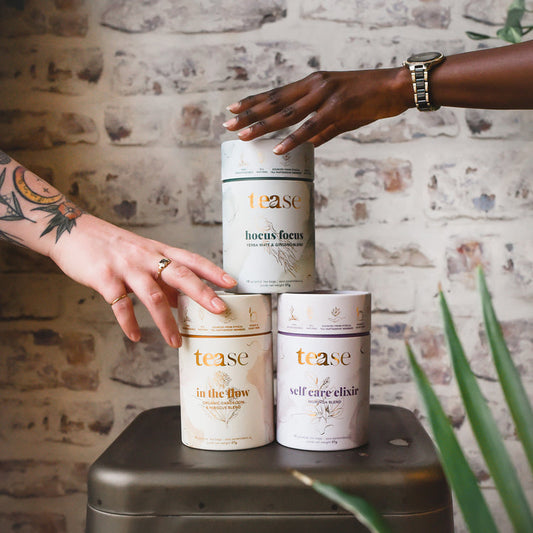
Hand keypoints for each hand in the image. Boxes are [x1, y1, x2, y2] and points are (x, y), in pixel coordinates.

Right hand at [49, 214, 235, 347]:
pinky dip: (129, 323)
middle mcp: (147, 258)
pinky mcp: (105, 278)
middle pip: (180, 274)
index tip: (232, 284)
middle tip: (220, 311)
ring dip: (166, 322)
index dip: (213, 271)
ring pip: (153, 296)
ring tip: (175, 342)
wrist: (74, 232)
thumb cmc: (114, 247)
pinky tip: (136, 337)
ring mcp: (127, 267)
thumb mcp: (144, 257)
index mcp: (159, 251)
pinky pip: (120, 305)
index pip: (192, 260)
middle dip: (202, 293)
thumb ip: (162, 278)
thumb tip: (184, 301)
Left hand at [224, 68, 411, 153]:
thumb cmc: (367, 99)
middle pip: (275, 102)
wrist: (394, 88)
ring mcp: (325, 96)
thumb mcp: (339, 114)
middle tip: (228, 125)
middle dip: (250, 114)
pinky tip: (278, 148)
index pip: (277, 93)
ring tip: (244, 136)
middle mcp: (314, 87)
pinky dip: (293, 138)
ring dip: (263, 126)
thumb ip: (320, 129)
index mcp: (313, 85)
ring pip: (287, 114)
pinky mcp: (338, 109)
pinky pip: (311, 127)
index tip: (234, 110)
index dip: (254, 102)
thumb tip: (306, 146)